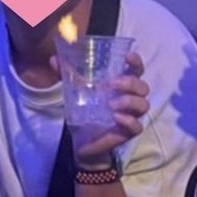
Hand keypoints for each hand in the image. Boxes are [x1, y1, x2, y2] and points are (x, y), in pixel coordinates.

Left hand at [54, 51, 149, 166]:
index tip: (128, 56)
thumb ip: (66, 74)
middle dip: (130, 83)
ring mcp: (132, 115)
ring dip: (129, 101)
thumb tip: (53, 59)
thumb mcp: (75, 89)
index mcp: (123, 84)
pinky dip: (129, 121)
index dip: (136, 62)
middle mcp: (131, 98)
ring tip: (111, 104)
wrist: (83, 139)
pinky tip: (116, 117)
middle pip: (143, 87)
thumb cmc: (86, 110)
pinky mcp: (128, 132)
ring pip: (143, 105)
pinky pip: (137, 126)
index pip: (137, 70)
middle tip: (111, 84)